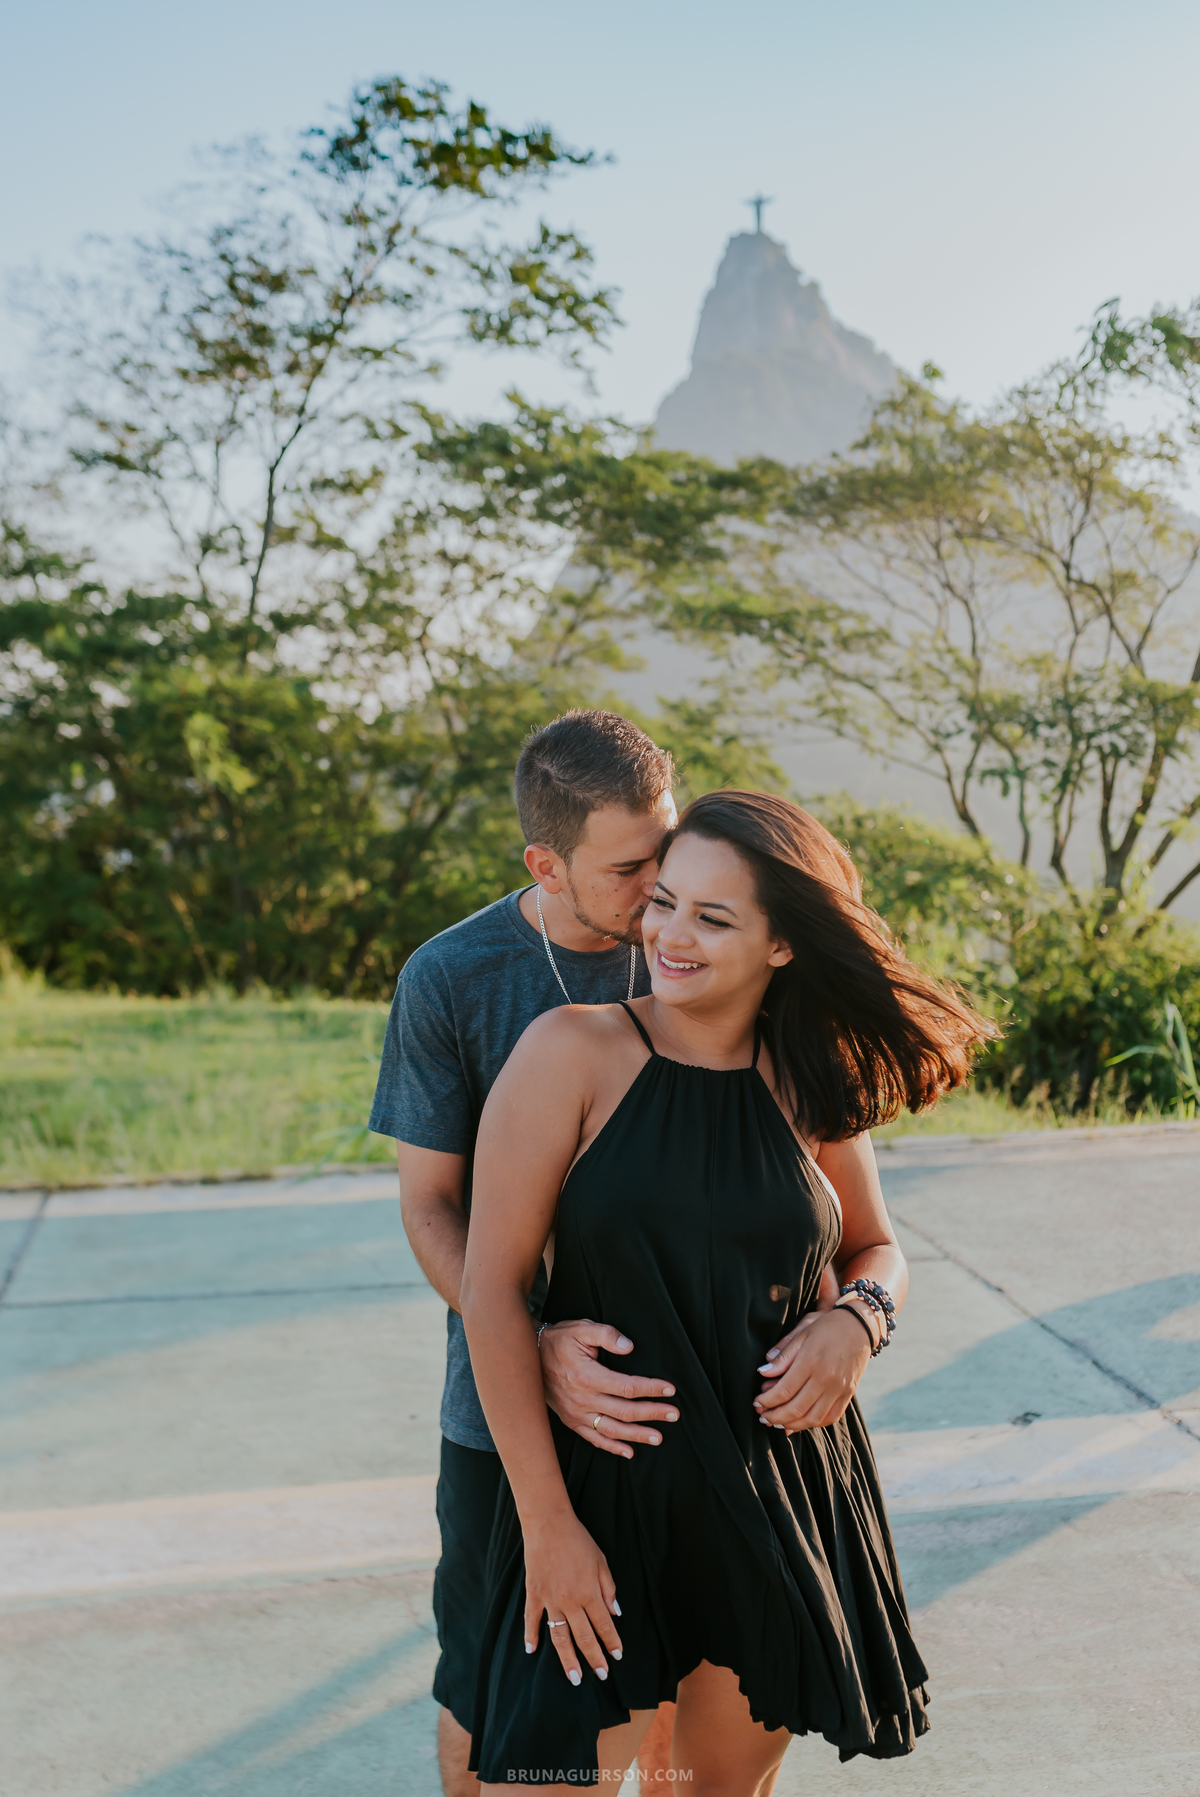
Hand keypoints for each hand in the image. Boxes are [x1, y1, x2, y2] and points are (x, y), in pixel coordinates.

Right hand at [523, 1508, 623, 1685]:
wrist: (549, 1523)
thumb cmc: (578, 1540)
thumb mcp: (600, 1561)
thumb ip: (608, 1589)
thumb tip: (616, 1613)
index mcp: (589, 1592)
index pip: (604, 1625)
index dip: (611, 1642)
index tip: (617, 1657)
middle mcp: (570, 1601)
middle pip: (583, 1637)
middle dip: (594, 1659)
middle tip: (601, 1676)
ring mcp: (549, 1599)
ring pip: (559, 1637)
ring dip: (567, 1659)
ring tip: (574, 1678)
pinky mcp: (534, 1594)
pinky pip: (531, 1620)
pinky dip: (531, 1635)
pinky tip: (531, 1650)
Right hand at [539, 1319, 678, 1458]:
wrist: (528, 1357)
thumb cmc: (559, 1340)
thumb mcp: (581, 1328)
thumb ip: (606, 1335)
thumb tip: (629, 1347)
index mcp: (588, 1376)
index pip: (628, 1387)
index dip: (651, 1388)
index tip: (670, 1389)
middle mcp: (583, 1399)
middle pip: (625, 1411)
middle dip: (653, 1413)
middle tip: (674, 1414)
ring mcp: (576, 1413)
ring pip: (612, 1429)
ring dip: (637, 1435)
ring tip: (658, 1437)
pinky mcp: (571, 1421)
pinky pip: (593, 1438)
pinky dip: (612, 1447)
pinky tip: (629, 1451)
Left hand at [753, 1308, 871, 1432]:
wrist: (860, 1326)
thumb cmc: (827, 1327)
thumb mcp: (802, 1333)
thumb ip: (783, 1356)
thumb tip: (762, 1372)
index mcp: (810, 1362)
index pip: (784, 1391)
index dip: (767, 1401)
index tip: (756, 1402)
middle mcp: (826, 1379)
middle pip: (796, 1409)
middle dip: (775, 1417)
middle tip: (762, 1417)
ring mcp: (839, 1389)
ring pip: (812, 1418)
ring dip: (792, 1425)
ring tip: (777, 1423)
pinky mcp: (848, 1394)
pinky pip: (830, 1417)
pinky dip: (813, 1424)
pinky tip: (800, 1422)